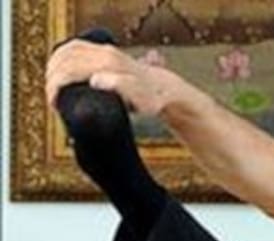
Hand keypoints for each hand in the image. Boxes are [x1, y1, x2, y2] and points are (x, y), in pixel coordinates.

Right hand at [45, 39, 175, 115]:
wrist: (163, 89)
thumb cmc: (150, 99)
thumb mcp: (139, 100)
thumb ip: (119, 87)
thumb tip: (95, 79)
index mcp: (108, 64)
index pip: (70, 70)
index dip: (56, 86)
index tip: (54, 103)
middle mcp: (105, 53)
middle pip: (65, 60)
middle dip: (52, 78)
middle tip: (51, 98)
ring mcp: (105, 50)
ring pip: (67, 50)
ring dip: (53, 66)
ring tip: (51, 85)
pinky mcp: (104, 50)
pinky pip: (75, 46)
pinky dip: (61, 55)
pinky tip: (56, 66)